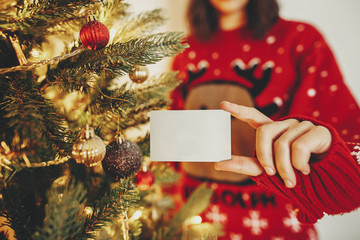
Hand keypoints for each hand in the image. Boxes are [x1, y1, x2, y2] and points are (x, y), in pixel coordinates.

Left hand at [214, 101, 331, 187]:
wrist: (323, 177)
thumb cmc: (291, 170)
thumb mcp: (265, 169)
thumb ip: (244, 165)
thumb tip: (216, 164)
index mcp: (272, 130)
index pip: (254, 116)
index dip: (239, 110)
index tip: (223, 105)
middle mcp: (285, 124)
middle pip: (264, 132)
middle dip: (264, 156)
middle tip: (270, 173)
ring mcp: (301, 125)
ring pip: (282, 144)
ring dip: (284, 168)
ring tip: (292, 179)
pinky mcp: (317, 131)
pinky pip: (300, 148)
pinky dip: (300, 165)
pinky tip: (306, 170)